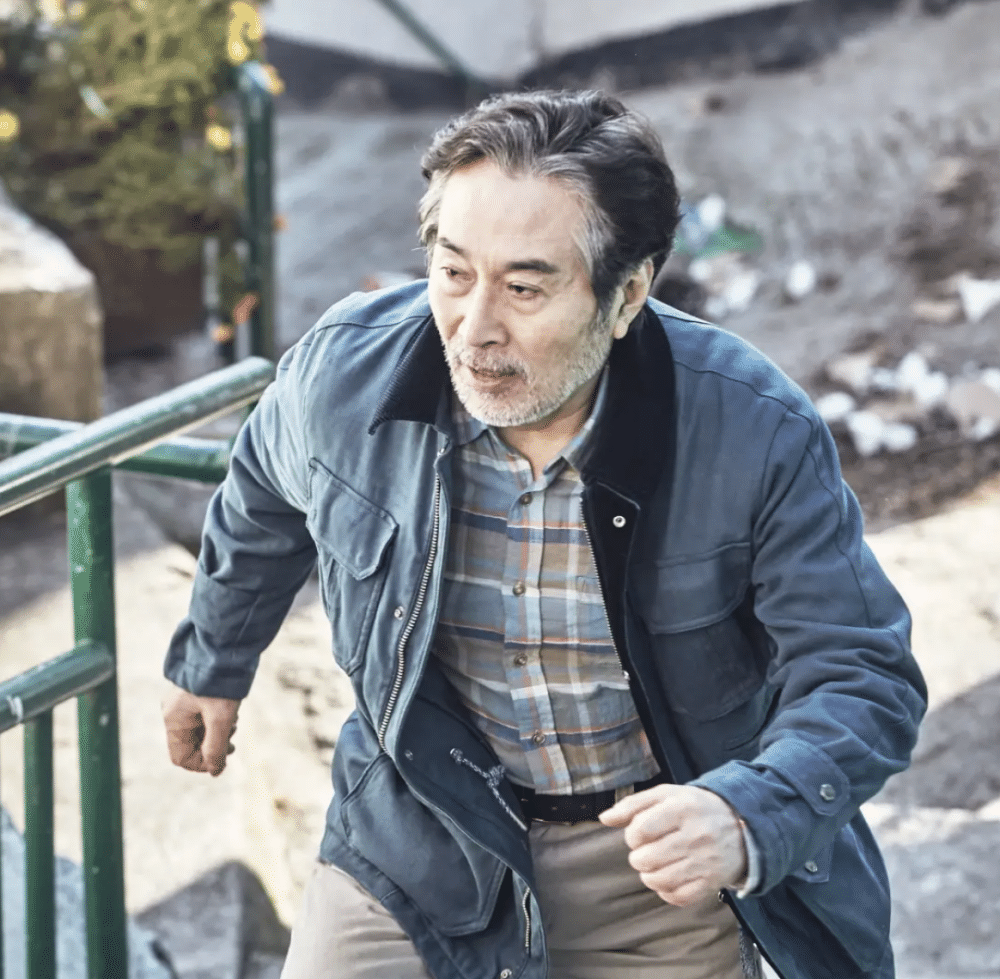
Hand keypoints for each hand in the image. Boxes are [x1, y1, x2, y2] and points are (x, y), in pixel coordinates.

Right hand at [162, 686, 240, 776]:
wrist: (224, 646)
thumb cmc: (220, 682)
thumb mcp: (221, 718)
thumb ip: (216, 748)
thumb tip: (215, 772)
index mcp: (173, 719)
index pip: (181, 757)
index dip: (201, 764)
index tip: (222, 760)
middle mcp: (173, 711)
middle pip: (191, 743)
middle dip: (212, 746)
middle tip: (232, 741)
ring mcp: (183, 701)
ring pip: (199, 729)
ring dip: (217, 732)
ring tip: (233, 722)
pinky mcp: (194, 692)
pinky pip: (203, 715)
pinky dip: (217, 719)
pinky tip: (231, 712)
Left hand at [599, 784, 746, 906]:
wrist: (740, 825)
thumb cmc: (694, 808)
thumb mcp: (665, 795)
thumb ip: (632, 804)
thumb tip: (604, 818)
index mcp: (681, 808)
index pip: (640, 830)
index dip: (632, 836)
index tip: (639, 835)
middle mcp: (695, 835)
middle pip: (646, 858)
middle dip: (639, 857)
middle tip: (648, 850)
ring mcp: (705, 862)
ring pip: (659, 880)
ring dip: (649, 875)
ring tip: (655, 864)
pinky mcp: (711, 883)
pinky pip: (677, 897)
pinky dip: (666, 891)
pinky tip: (669, 878)